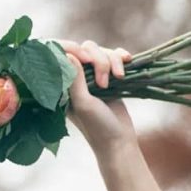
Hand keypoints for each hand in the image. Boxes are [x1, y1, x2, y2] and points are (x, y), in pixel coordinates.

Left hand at [52, 39, 138, 158]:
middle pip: (86, 49)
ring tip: (119, 78)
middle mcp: (78, 78)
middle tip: (104, 83)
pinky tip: (128, 61)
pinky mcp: (110, 77)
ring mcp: (94, 76)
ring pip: (101, 51)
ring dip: (112, 61)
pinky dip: (121, 57)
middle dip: (98, 60)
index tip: (86, 59)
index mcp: (65, 85)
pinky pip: (114, 56)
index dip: (73, 49)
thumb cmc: (97, 126)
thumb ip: (75, 80)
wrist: (119, 141)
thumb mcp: (83, 104)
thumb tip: (68, 54)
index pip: (62, 54)